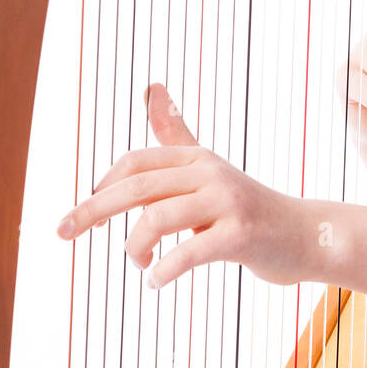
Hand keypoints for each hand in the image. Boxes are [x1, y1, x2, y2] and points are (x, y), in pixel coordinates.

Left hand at [56, 84, 304, 288]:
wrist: (305, 236)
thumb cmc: (247, 208)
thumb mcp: (209, 169)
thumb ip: (177, 133)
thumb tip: (152, 85)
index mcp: (197, 159)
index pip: (136, 162)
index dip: (102, 187)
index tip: (80, 216)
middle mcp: (210, 173)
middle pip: (138, 186)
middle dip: (92, 210)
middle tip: (61, 234)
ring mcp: (228, 202)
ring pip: (158, 219)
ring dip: (135, 248)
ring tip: (140, 265)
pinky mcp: (241, 235)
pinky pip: (189, 253)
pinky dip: (164, 271)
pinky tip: (156, 282)